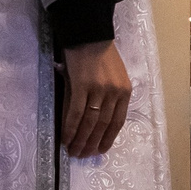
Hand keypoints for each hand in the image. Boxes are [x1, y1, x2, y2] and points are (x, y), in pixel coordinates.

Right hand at [59, 39, 131, 157]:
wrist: (89, 34)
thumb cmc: (100, 54)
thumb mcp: (114, 76)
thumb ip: (110, 96)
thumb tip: (97, 121)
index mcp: (125, 91)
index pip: (117, 122)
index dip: (108, 138)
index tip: (99, 150)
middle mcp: (115, 92)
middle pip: (103, 125)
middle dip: (92, 143)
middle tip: (82, 155)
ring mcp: (99, 90)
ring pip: (90, 122)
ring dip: (81, 139)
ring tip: (73, 151)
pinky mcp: (82, 86)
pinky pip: (76, 113)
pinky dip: (71, 128)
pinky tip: (65, 138)